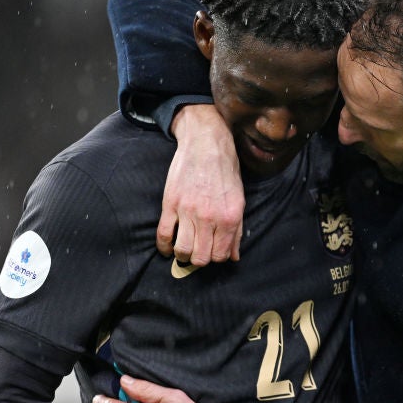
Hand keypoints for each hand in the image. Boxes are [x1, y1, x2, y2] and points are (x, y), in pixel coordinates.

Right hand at [157, 104, 245, 263]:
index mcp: (229, 217)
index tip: (212, 250)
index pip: (220, 255)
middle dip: (199, 259)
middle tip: (198, 251)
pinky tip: (168, 247)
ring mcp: (188, 211)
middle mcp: (209, 217)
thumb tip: (233, 256)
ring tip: (184, 249)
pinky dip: (164, 246)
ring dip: (183, 255)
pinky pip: (163, 235)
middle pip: (201, 257)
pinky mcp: (170, 204)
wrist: (206, 143)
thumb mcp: (239, 199)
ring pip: (182, 250)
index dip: (216, 257)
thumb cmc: (226, 170)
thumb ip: (237, 230)